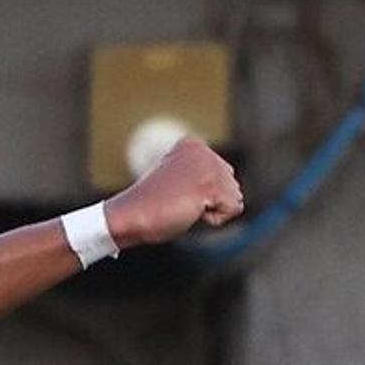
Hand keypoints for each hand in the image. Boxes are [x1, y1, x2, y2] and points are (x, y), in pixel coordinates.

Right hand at [106, 135, 245, 246]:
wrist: (129, 216)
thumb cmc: (149, 207)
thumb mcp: (179, 182)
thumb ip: (203, 178)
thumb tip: (235, 193)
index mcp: (193, 145)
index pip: (223, 176)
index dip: (203, 195)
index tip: (174, 194)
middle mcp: (204, 150)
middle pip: (232, 186)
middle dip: (211, 202)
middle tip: (178, 202)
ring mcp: (208, 166)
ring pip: (235, 197)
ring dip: (211, 211)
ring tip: (183, 206)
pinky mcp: (211, 185)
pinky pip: (233, 209)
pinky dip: (214, 219)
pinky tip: (190, 212)